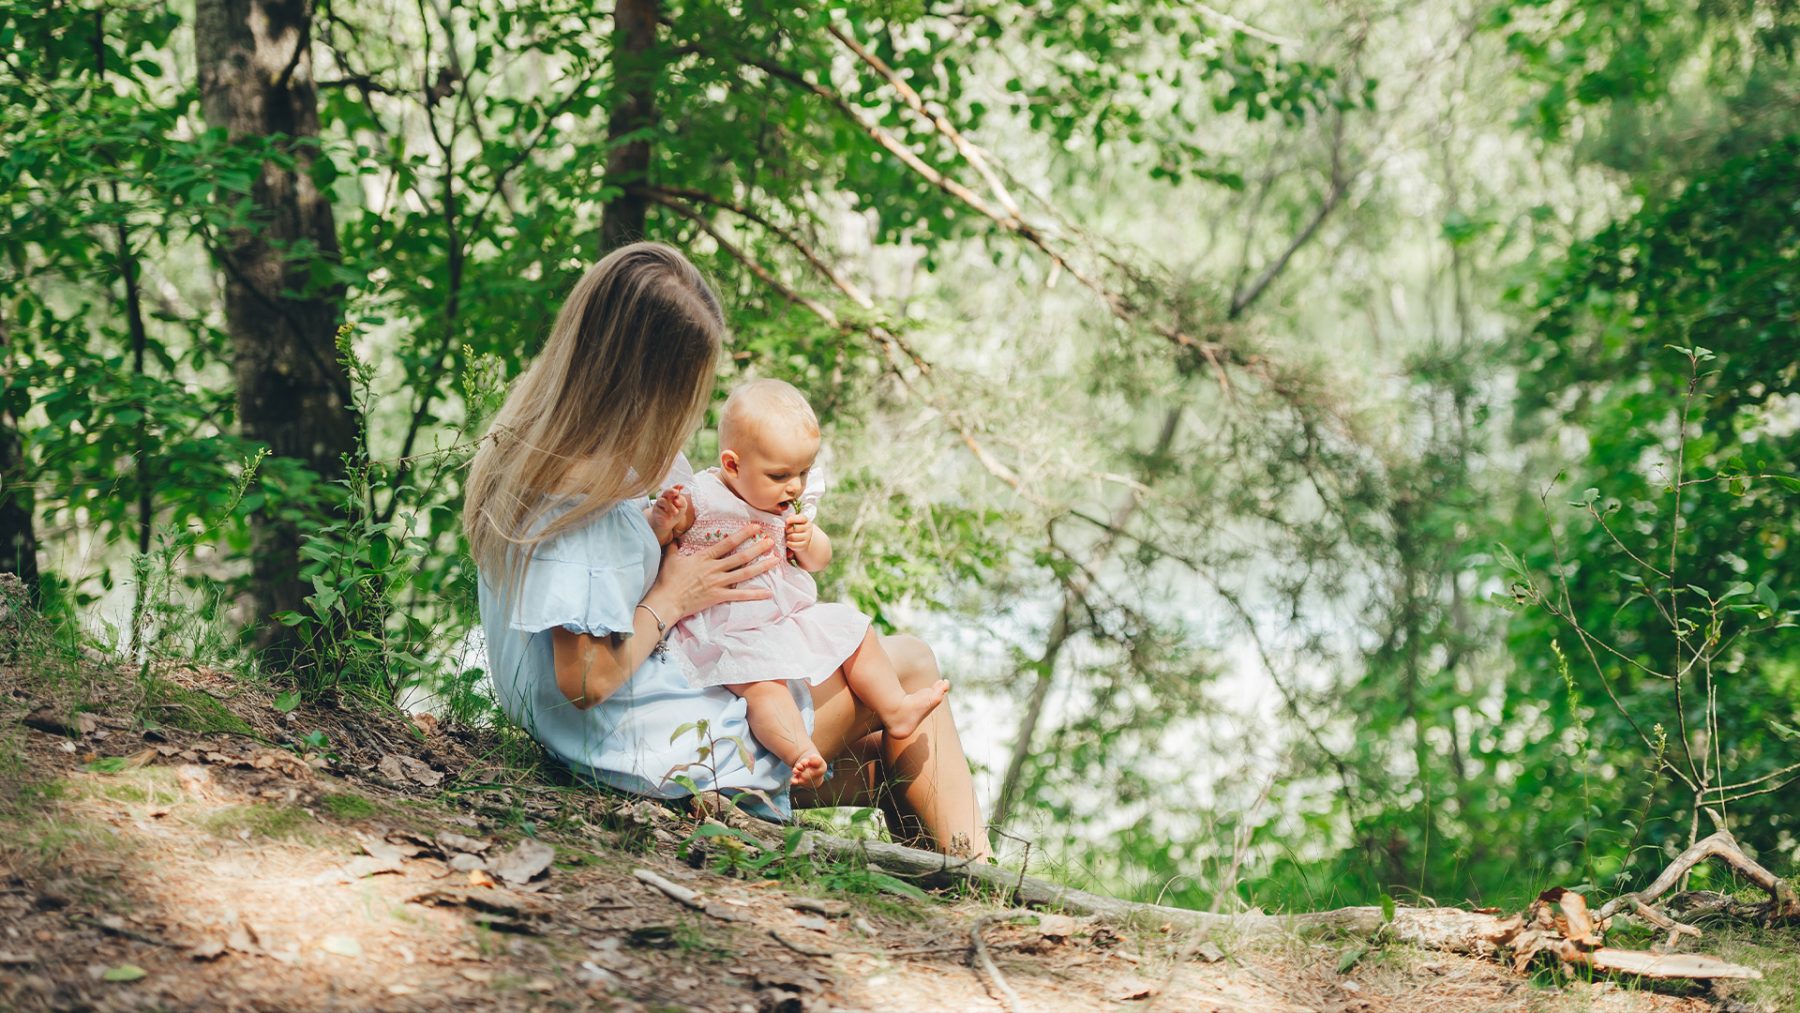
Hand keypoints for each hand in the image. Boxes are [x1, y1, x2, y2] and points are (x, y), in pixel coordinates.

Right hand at [648, 524, 777, 620]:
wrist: (666, 600)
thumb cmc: (667, 580)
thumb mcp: (671, 558)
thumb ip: (676, 547)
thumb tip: (675, 538)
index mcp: (705, 557)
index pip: (727, 543)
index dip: (743, 534)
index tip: (755, 528)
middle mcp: (715, 568)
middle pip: (741, 556)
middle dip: (758, 548)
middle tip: (771, 541)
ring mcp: (718, 583)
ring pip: (744, 573)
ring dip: (762, 566)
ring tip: (775, 560)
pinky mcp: (719, 596)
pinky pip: (740, 595)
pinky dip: (755, 594)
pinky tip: (768, 593)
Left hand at [785, 513, 811, 553]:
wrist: (804, 537)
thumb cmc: (796, 527)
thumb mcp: (795, 520)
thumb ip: (791, 517)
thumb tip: (788, 518)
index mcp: (805, 520)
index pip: (801, 518)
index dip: (792, 519)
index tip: (786, 521)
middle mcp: (808, 528)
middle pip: (794, 528)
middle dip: (787, 530)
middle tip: (786, 530)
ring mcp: (807, 537)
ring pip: (793, 537)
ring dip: (787, 537)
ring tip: (787, 536)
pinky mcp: (804, 545)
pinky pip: (793, 544)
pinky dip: (788, 543)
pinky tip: (788, 541)